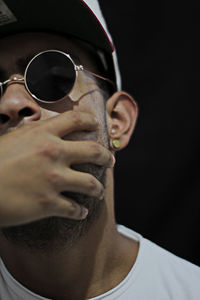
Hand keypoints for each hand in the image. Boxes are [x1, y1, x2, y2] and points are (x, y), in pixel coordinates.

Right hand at [0, 111, 113, 226]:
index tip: (97, 125)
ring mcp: (54, 179)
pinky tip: (81, 211)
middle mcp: (54, 153)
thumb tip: (46, 133)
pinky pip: (75, 208)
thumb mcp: (13, 139)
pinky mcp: (49, 203)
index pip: (77, 120)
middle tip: (110, 161)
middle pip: (94, 150)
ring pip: (91, 183)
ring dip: (98, 188)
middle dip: (106, 156)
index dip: (91, 121)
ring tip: (98, 191)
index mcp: (43, 134)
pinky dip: (81, 211)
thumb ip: (34, 136)